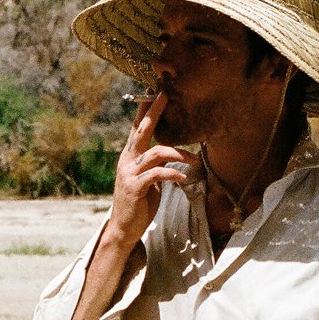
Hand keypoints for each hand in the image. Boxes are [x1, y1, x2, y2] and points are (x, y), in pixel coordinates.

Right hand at [108, 93, 193, 246]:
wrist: (124, 228)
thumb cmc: (139, 203)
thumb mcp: (148, 180)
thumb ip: (155, 166)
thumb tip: (170, 156)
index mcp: (130, 156)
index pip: (138, 128)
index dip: (145, 110)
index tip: (154, 91)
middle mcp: (127, 160)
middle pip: (142, 130)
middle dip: (153, 111)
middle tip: (164, 95)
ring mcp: (130, 173)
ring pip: (156, 152)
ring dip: (179, 153)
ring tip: (194, 159)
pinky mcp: (135, 188)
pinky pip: (157, 174)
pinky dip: (173, 173)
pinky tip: (184, 177)